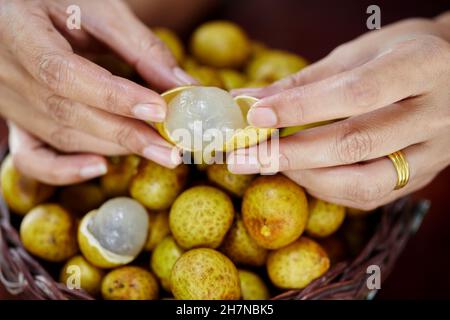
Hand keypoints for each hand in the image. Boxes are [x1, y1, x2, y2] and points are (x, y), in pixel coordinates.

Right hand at [0, 0, 193, 183]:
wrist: (16, 11)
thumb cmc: (56, 0)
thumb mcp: (97, 8)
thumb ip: (139, 46)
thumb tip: (183, 86)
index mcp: (19, 32)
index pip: (64, 74)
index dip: (114, 96)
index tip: (159, 109)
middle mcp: (7, 74)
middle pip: (68, 114)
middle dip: (128, 134)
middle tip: (173, 149)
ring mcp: (10, 103)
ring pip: (62, 137)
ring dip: (115, 147)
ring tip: (158, 152)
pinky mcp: (17, 121)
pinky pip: (32, 157)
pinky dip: (65, 170)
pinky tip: (101, 167)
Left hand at [229, 17, 449, 209]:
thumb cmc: (399, 55)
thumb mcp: (357, 54)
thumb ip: (305, 81)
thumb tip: (247, 100)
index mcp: (421, 66)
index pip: (355, 93)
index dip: (300, 107)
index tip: (254, 115)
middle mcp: (434, 114)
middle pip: (356, 143)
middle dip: (290, 154)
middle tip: (241, 157)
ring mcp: (433, 153)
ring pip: (364, 182)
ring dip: (306, 177)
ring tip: (266, 165)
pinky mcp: (421, 178)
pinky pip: (370, 196)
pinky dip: (326, 189)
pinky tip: (300, 173)